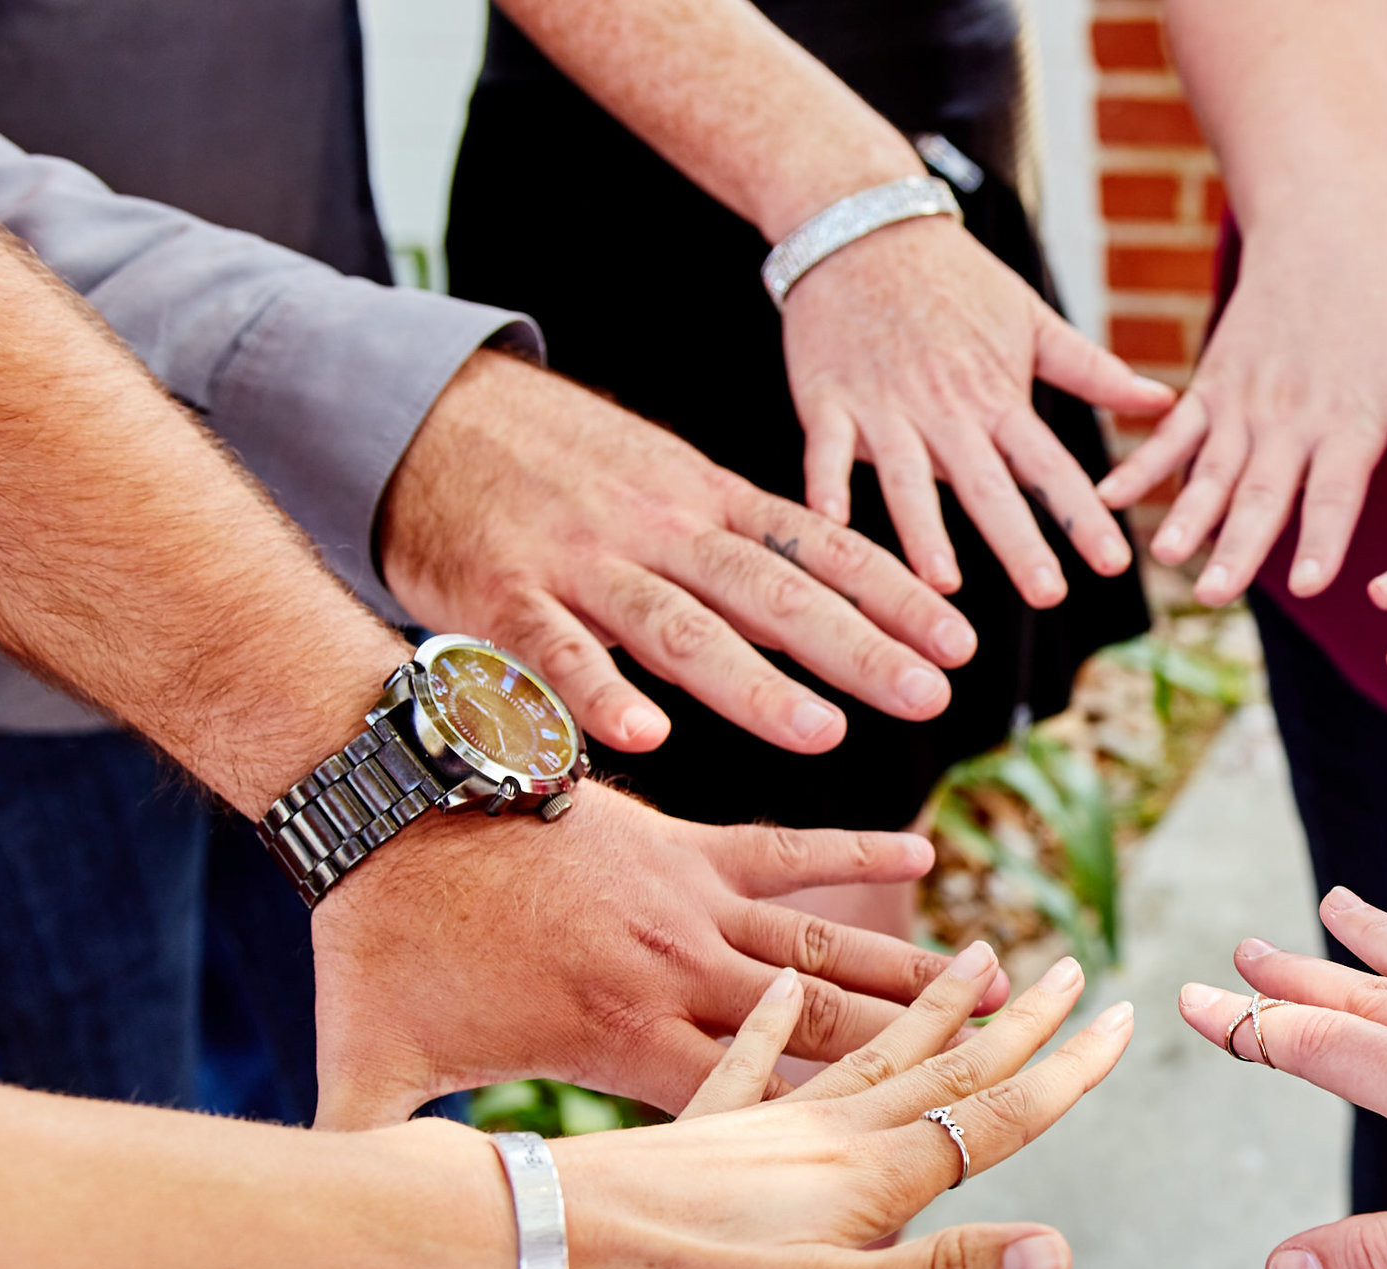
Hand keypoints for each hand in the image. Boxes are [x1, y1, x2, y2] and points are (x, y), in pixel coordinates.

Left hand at [308, 783, 1005, 1127]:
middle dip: (920, 1051)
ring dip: (911, 969)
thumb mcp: (370, 1074)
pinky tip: (925, 858)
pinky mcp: (684, 844)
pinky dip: (857, 852)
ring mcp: (688, 904)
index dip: (830, 1137)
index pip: (746, 1106)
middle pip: (824, 1029)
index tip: (907, 1166)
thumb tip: (350, 1242)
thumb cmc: (378, 946)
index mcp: (621, 1042)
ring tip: (997, 980)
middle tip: (1008, 1059)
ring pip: (824, 948)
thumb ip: (379, 1162)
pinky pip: (790, 851)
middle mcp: (678, 977)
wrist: (390, 809)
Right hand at [381, 351, 978, 756]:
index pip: (820, 550)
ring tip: (822, 733)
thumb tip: (839, 603)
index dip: (893, 597)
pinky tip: (646, 738)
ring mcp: (583, 562)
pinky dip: (599, 695)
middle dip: (856, 648)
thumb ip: (742, 546)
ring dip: (754, 684)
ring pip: (681, 626)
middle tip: (929, 696)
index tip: (961, 645)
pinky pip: (557, 653)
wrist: (424, 411)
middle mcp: (659, 529)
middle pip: (772, 593)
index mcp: (708, 502)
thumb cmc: (563, 467)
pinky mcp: (504, 596)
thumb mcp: (669, 486)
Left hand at [556, 946, 1133, 1268]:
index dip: (1064, 1071)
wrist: (541, 1241)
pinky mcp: (695, 1123)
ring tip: (976, 959)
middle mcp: (825, 1126)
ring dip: (928, 1007)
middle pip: (943, 1066)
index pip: (993, 1113)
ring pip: (866, 1046)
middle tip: (1076, 969)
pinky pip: (751, 1052)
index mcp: (869, 1169)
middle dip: (1016, 1023)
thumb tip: (1059, 1252)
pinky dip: (779, 1018)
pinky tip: (787, 986)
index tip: (1122, 1019)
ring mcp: (760, 1118)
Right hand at [783, 218, 1175, 605]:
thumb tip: (1165, 400)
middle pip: (988, 485)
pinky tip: (829, 521)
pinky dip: (825, 481)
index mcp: (999, 398)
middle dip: (1019, 540)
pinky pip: (826, 448)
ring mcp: (884, 407)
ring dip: (924, 528)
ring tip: (943, 582)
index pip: (1050, 467)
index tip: (1115, 562)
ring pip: (908, 476)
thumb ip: (1092, 371)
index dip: (1083, 515)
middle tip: (1049, 594)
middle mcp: (946, 410)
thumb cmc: (955, 279)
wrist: (863, 225)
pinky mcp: (828, 399)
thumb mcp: (1031, 317)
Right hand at [1095, 229, 1386, 606]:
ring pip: (1210, 468)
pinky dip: (1141, 463)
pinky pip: (1171, 433)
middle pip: (1263, 490)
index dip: (1319, 535)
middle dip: (1238, 544)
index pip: (1336, 490)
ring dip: (1185, 513)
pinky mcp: (1210, 387)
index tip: (1304, 582)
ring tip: (1162, 555)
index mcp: (1351, 421)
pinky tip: (1111, 498)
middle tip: (1216, 592)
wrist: (1324, 225)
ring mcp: (1244, 402)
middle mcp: (1292, 418)